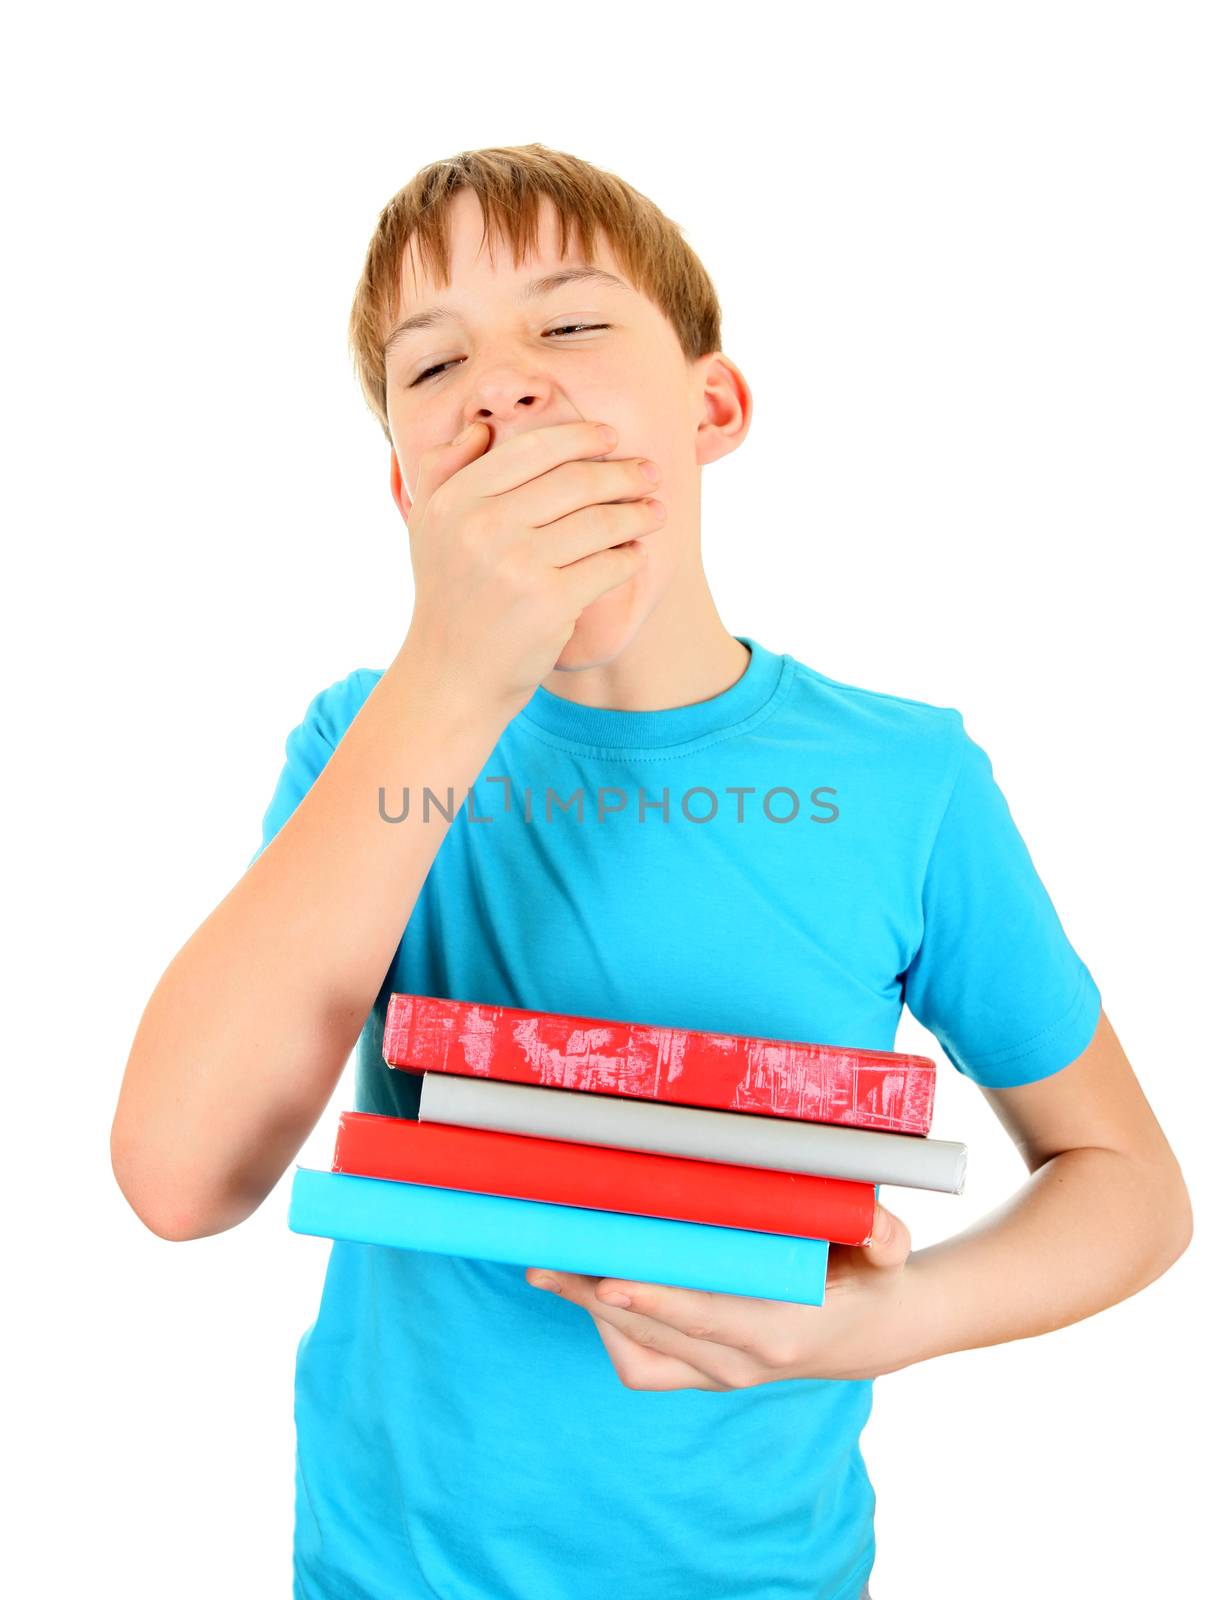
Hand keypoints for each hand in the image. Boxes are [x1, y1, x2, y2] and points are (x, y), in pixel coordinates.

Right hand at [400, 418, 665, 720]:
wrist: (452, 675)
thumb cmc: (448, 596)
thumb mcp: (425, 527)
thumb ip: (441, 469)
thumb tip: (481, 429)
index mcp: (456, 500)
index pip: (533, 451)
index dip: (581, 437)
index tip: (610, 436)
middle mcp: (483, 526)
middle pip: (575, 481)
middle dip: (623, 473)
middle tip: (650, 473)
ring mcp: (518, 564)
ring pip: (599, 521)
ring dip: (638, 513)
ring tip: (656, 512)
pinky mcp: (550, 602)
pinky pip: (608, 565)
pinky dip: (630, 557)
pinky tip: (636, 553)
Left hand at [525, 1203, 921, 1389]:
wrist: (873, 1332)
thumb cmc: (869, 1277)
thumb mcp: (886, 1253)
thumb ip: (883, 1237)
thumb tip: (874, 1224)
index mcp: (778, 1332)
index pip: (707, 1318)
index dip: (658, 1302)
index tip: (611, 1281)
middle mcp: (739, 1363)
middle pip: (652, 1334)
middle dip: (594, 1295)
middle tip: (548, 1251)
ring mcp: (715, 1374)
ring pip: (634, 1353)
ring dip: (588, 1311)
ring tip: (548, 1264)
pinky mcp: (698, 1372)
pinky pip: (640, 1363)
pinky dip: (606, 1326)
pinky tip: (583, 1283)